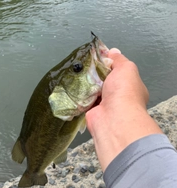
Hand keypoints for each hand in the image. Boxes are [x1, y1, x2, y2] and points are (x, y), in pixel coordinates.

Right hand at [86, 49, 161, 170]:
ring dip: (88, 85)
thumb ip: (118, 60)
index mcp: (132, 88)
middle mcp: (120, 99)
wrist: (113, 118)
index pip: (120, 73)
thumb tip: (113, 51)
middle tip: (86, 66)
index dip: (110, 65)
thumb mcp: (126, 68)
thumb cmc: (124, 92)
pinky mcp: (93, 113)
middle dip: (97, 75)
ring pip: (95, 92)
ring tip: (78, 74)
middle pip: (106, 82)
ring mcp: (106, 107)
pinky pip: (85, 102)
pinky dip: (80, 96)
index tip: (99, 58)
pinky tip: (74, 87)